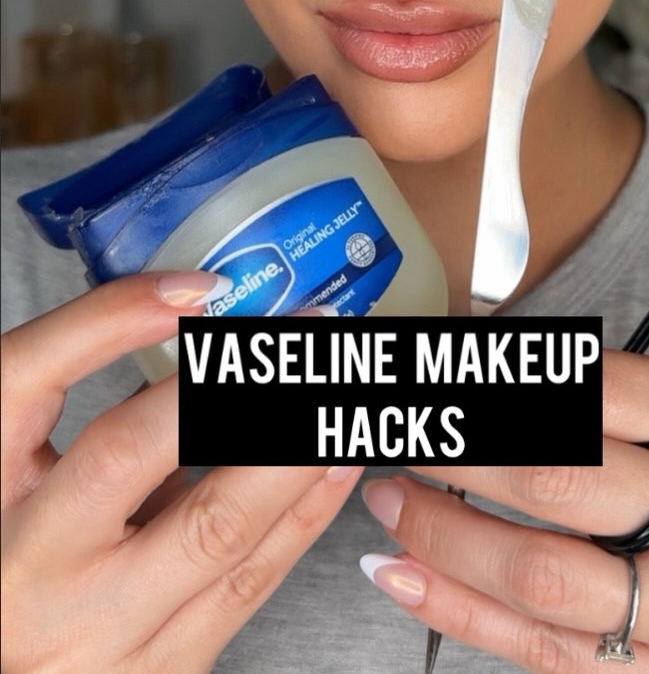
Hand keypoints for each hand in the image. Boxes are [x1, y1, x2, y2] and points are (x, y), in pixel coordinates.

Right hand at [1, 273, 361, 672]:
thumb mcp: (19, 454)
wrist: (13, 661)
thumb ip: (82, 381)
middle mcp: (31, 567)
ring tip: (343, 381)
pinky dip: (304, 512)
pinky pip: (248, 585)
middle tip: (308, 327)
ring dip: (296, 443)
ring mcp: (98, 633)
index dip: (110, 319)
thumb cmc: (18, 546)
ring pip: (216, 530)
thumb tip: (191, 306)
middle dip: (231, 377)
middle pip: (131, 455)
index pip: (29, 378)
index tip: (196, 285)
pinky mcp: (160, 672)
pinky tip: (337, 457)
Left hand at [358, 351, 648, 671]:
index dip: (500, 377)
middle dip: (459, 453)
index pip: (598, 389)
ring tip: (389, 498)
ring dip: (443, 533)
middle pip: (561, 481)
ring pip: (540, 574)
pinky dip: (458, 607)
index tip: (435, 369)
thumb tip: (473, 357)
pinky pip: (539, 646)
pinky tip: (407, 573)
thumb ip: (601, 394)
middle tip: (401, 431)